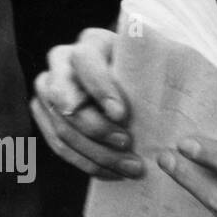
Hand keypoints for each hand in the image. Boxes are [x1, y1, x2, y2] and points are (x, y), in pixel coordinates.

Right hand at [30, 27, 143, 178]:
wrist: (126, 80)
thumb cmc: (143, 73)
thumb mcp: (148, 63)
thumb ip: (151, 70)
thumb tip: (173, 87)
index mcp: (88, 44)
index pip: (84, 62)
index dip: (100, 89)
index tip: (122, 114)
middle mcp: (59, 62)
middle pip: (66, 100)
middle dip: (97, 129)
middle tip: (127, 145)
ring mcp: (46, 88)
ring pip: (61, 127)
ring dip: (94, 153)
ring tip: (128, 167)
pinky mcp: (43, 113)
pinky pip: (57, 144)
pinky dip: (85, 162)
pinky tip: (111, 172)